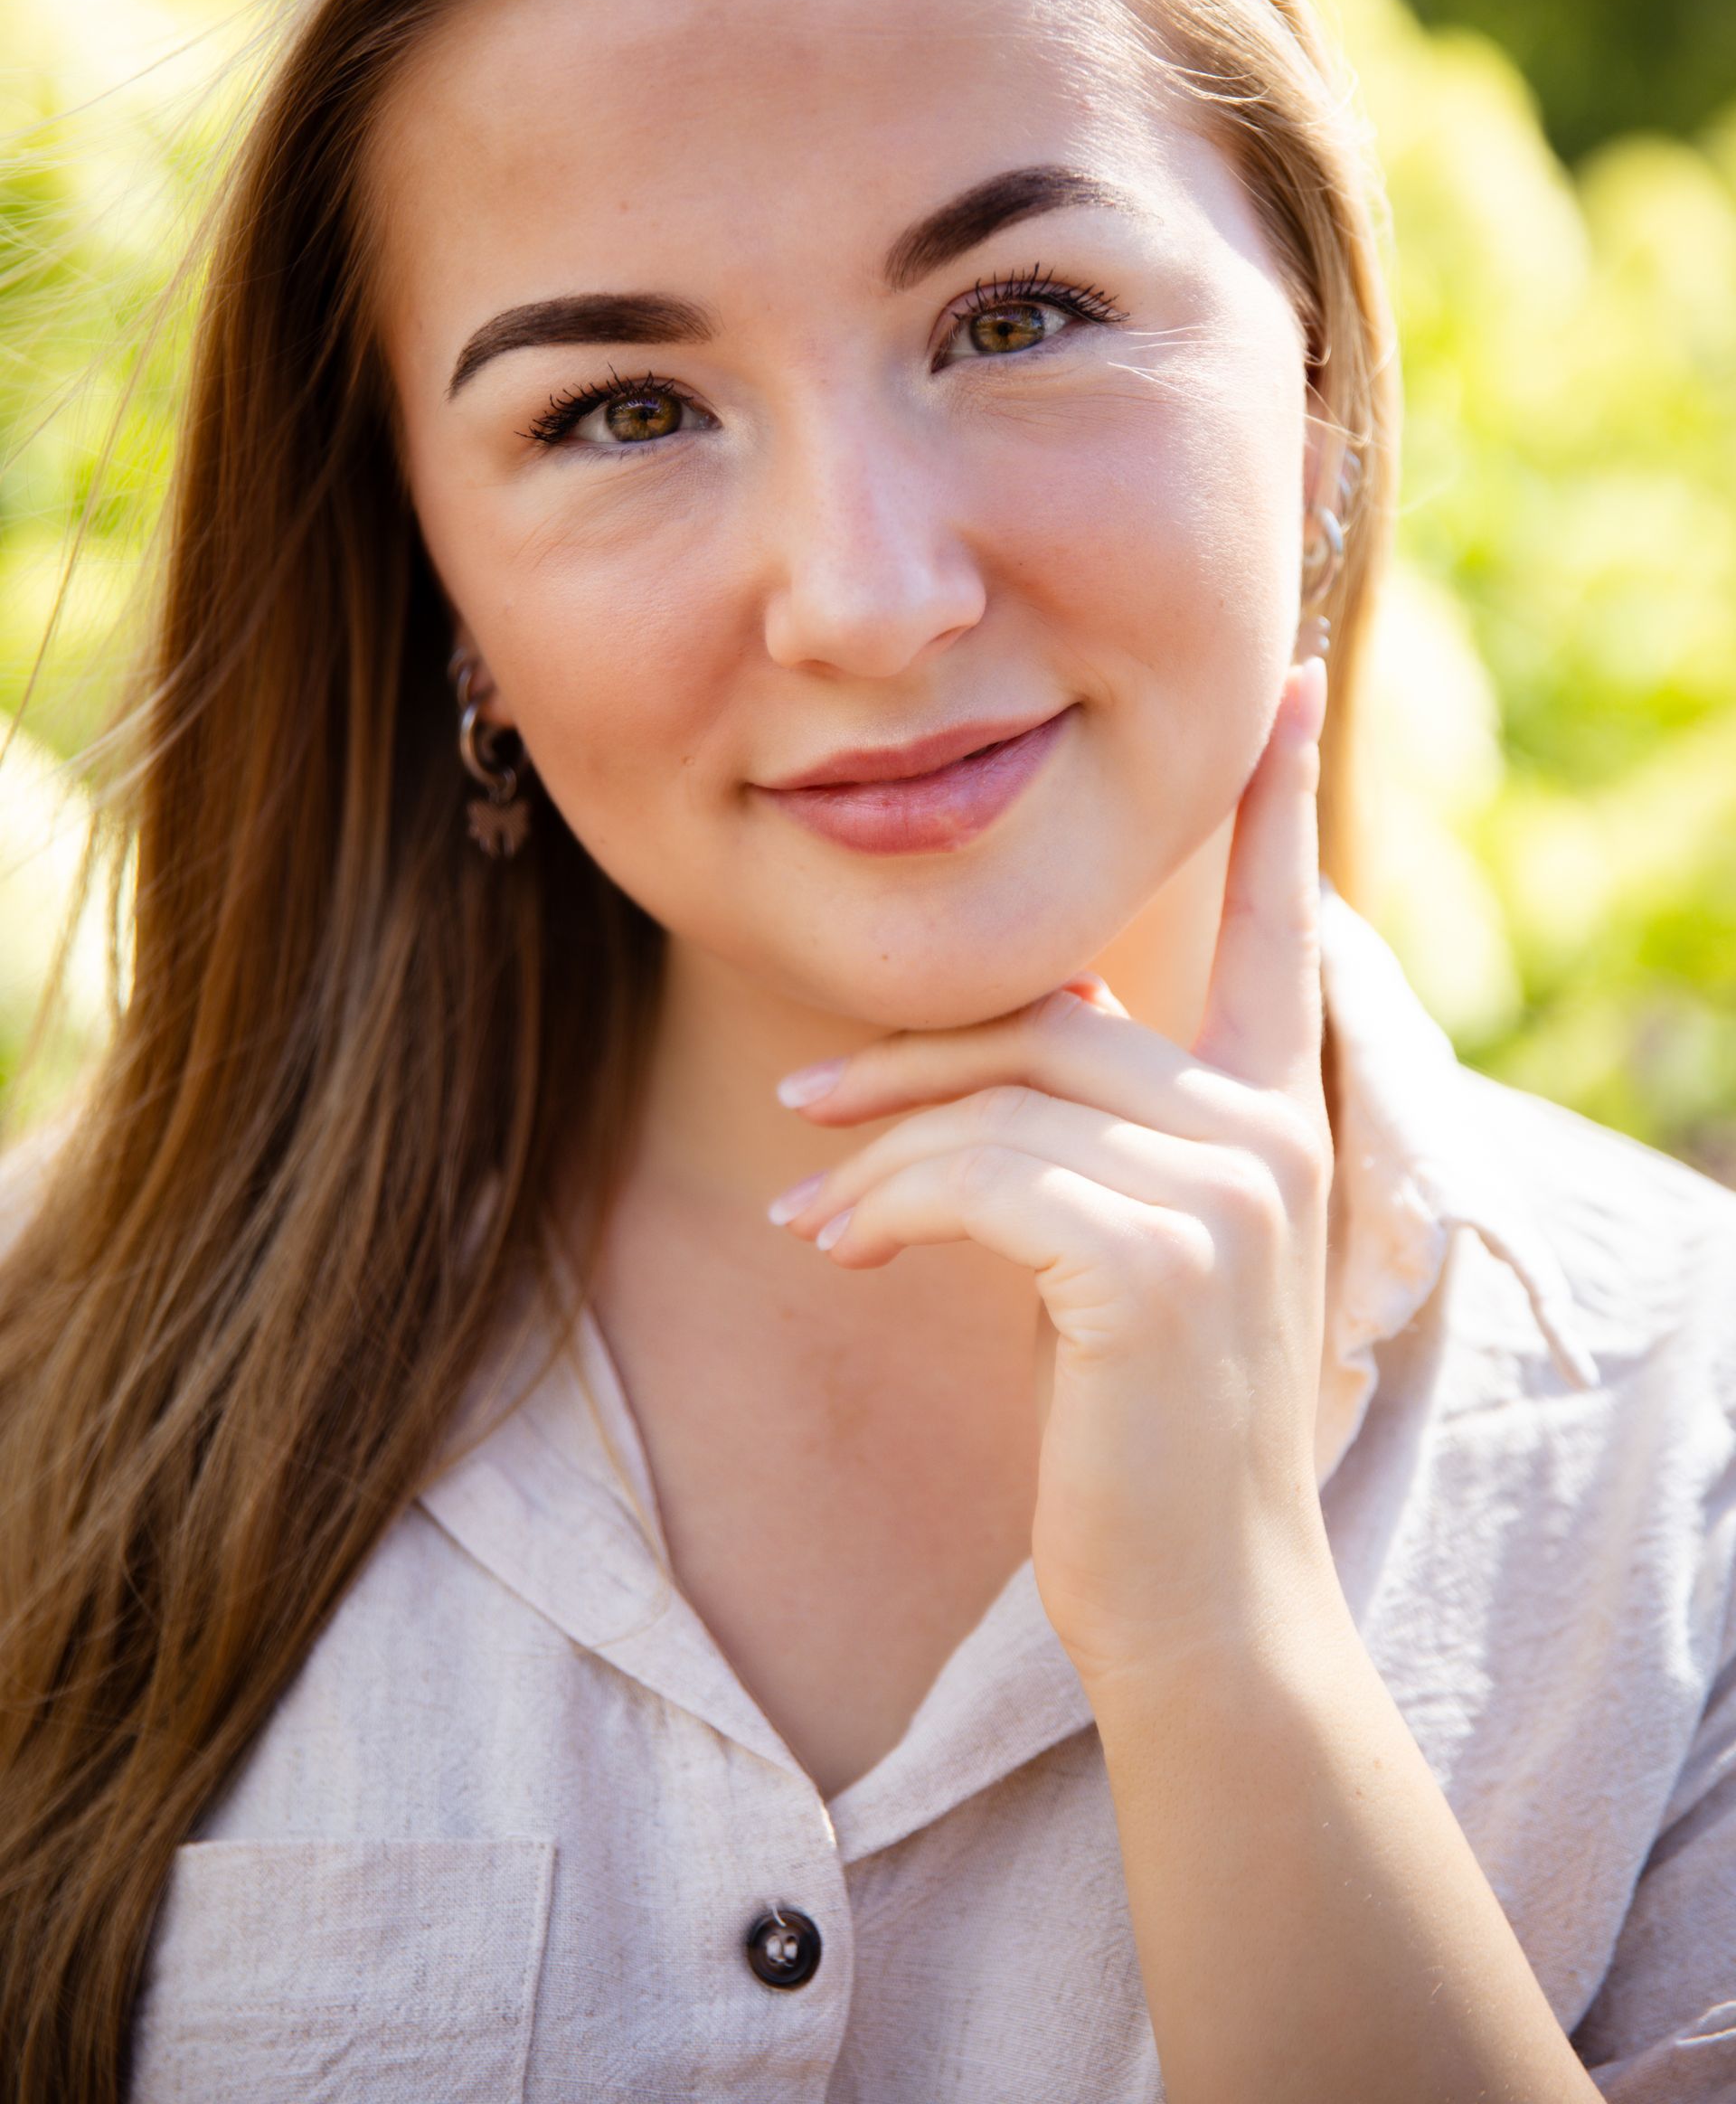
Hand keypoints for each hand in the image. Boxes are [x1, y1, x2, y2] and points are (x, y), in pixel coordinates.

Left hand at [768, 658, 1338, 1693]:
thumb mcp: (1132, 1249)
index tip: (1281, 685)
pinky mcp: (1155, 1260)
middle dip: (909, 1061)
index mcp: (1284, 1116)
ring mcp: (1227, 1192)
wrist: (1194, 1602)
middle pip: (1052, 1019)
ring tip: (806, 1209)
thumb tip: (1033, 1023)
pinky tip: (834, 1244)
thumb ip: (1102, 1127)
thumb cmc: (1144, 1427)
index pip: (1283, 928)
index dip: (1276, 802)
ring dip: (875, 1154)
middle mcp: (1273, 1133)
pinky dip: (881, 1203)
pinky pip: (975, 1179)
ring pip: (998, 1102)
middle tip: (799, 1105)